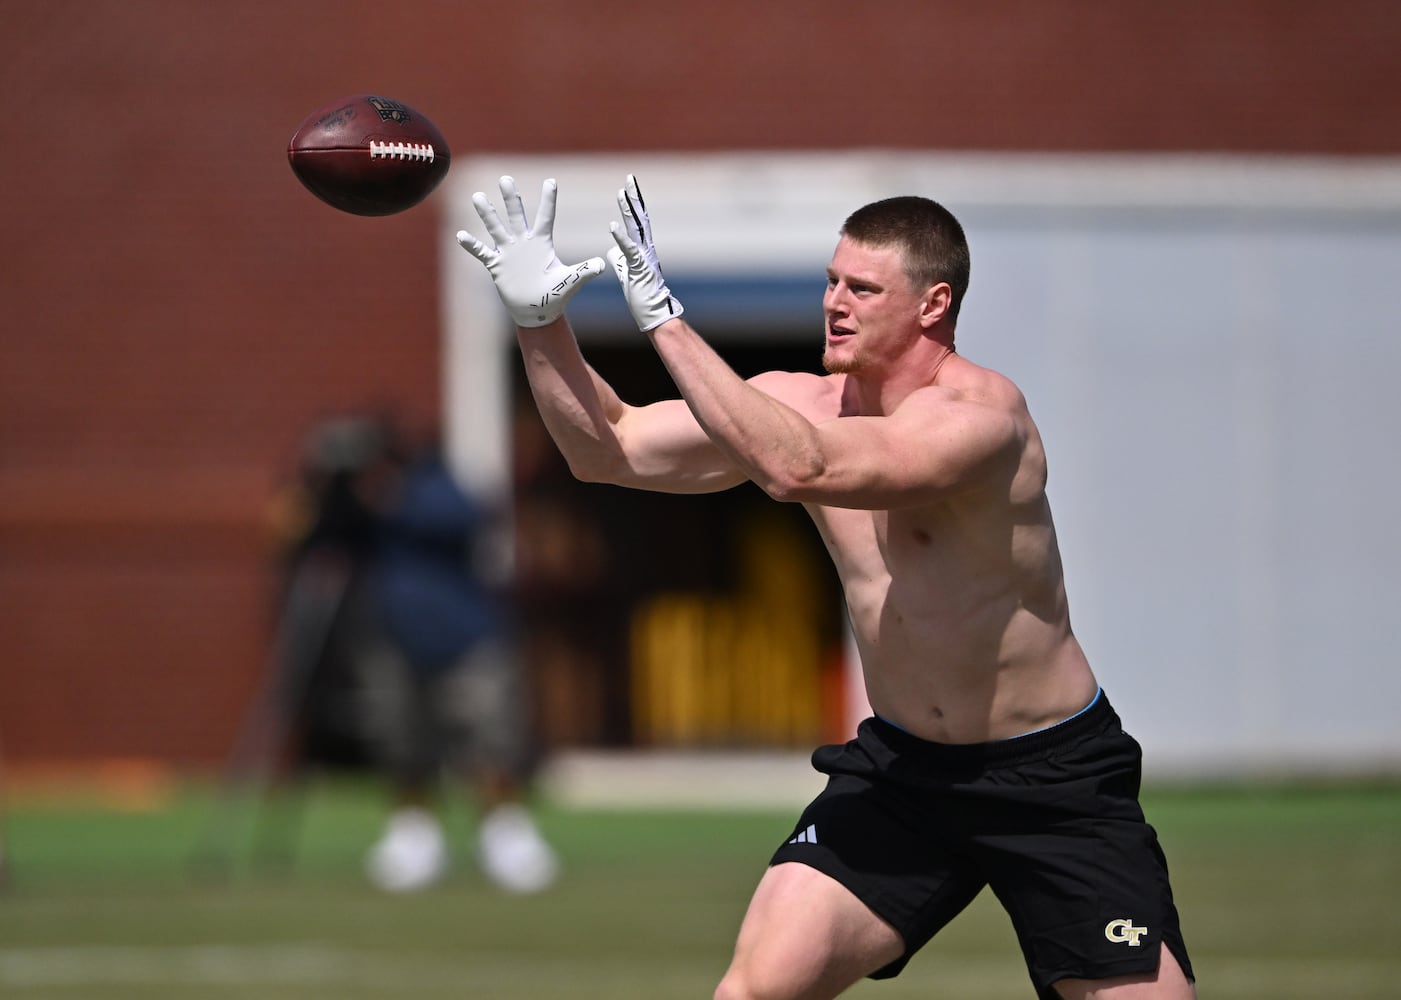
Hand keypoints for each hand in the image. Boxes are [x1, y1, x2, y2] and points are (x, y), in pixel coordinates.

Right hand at [457, 176, 604, 327]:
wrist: (537, 313)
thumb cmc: (554, 296)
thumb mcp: (570, 281)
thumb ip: (584, 271)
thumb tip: (602, 264)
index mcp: (542, 243)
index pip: (545, 217)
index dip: (549, 200)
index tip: (551, 181)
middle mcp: (523, 243)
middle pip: (517, 215)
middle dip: (511, 198)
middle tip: (505, 179)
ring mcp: (509, 253)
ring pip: (496, 228)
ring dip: (487, 214)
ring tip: (478, 197)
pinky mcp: (497, 266)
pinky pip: (483, 253)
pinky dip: (472, 246)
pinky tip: (460, 235)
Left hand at [607, 174, 683, 331]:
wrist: (654, 314)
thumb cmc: (642, 296)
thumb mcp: (626, 273)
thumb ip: (620, 259)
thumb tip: (612, 250)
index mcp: (641, 249)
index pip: (636, 222)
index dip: (631, 204)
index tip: (625, 188)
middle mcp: (645, 249)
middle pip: (639, 218)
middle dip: (633, 197)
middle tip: (629, 177)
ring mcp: (644, 257)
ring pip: (636, 229)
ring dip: (628, 210)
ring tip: (621, 192)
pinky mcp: (639, 268)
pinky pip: (629, 250)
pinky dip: (620, 238)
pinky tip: (612, 225)